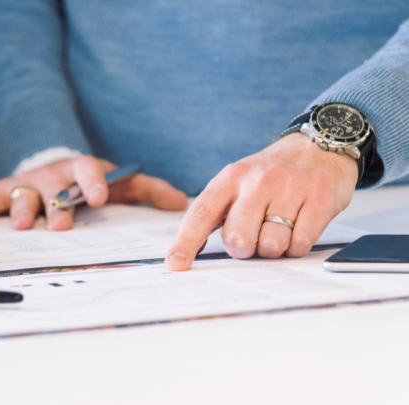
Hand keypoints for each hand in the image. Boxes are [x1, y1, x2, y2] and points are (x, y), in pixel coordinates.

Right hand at [0, 155, 187, 229]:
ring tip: (19, 227)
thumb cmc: (90, 179)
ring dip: (20, 210)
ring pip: (23, 195)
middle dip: (55, 208)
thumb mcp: (120, 181)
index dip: (93, 182)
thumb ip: (147, 189)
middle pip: (54, 190)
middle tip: (59, 226)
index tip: (99, 197)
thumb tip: (179, 202)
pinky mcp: (7, 189)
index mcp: (82, 170)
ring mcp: (29, 182)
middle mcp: (54, 175)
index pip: (89, 171)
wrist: (54, 160)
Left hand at [165, 133, 357, 270]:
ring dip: (273, 248)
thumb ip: (216, 213)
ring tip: (280, 228)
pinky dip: (297, 246)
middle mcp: (257, 181)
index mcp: (230, 178)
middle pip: (237, 239)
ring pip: (270, 245)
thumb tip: (189, 251)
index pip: (201, 214)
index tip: (175, 263)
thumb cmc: (273, 174)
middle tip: (254, 236)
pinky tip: (299, 227)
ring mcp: (289, 188)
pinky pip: (300, 244)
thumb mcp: (238, 182)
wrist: (320, 146)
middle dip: (244, 249)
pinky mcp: (319, 198)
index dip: (186, 242)